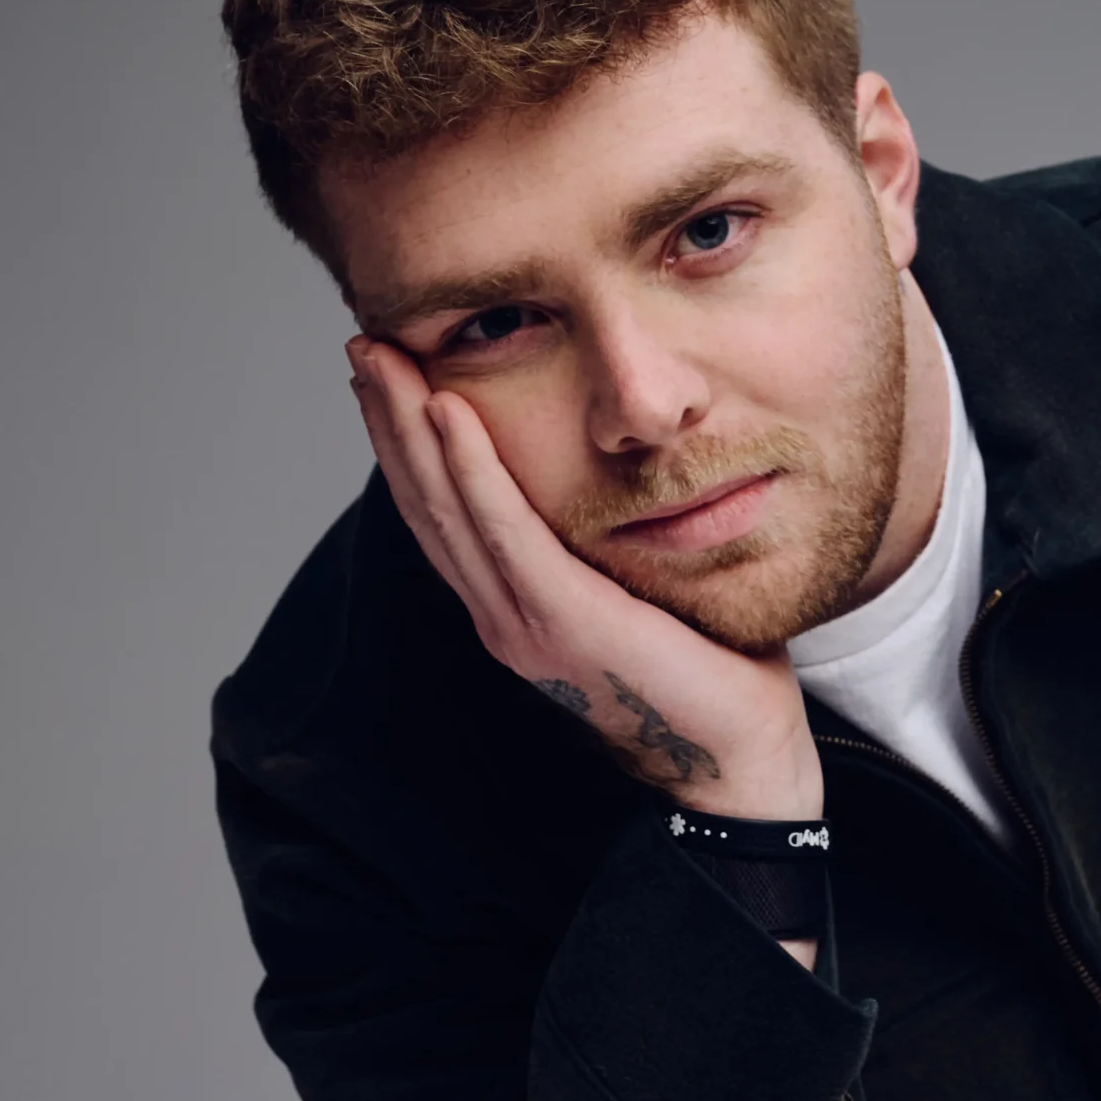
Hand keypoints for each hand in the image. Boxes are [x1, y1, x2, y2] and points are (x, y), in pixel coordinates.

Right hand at [346, 336, 821, 819]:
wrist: (738, 759)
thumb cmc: (707, 676)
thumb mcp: (638, 594)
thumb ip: (606, 547)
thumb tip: (619, 483)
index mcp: (516, 611)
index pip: (445, 517)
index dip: (406, 446)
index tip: (386, 376)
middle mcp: (504, 617)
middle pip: (427, 503)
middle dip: (388, 420)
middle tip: (362, 341)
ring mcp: (525, 621)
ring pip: (448, 508)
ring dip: (408, 426)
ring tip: (383, 356)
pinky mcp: (563, 619)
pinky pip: (505, 530)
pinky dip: (472, 467)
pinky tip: (448, 409)